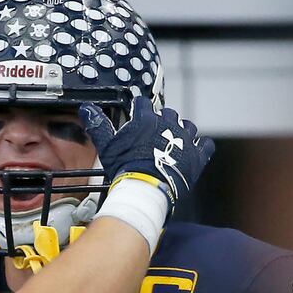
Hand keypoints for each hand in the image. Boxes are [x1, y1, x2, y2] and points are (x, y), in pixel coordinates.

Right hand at [79, 97, 214, 205]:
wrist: (145, 189)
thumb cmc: (125, 167)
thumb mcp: (106, 146)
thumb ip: (98, 125)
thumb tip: (86, 108)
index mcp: (146, 119)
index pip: (143, 103)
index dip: (139, 108)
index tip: (136, 113)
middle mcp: (169, 124)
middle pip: (167, 113)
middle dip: (161, 120)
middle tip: (152, 133)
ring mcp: (185, 139)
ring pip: (187, 127)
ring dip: (180, 131)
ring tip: (172, 142)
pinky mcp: (197, 156)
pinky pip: (205, 146)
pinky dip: (200, 147)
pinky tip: (194, 150)